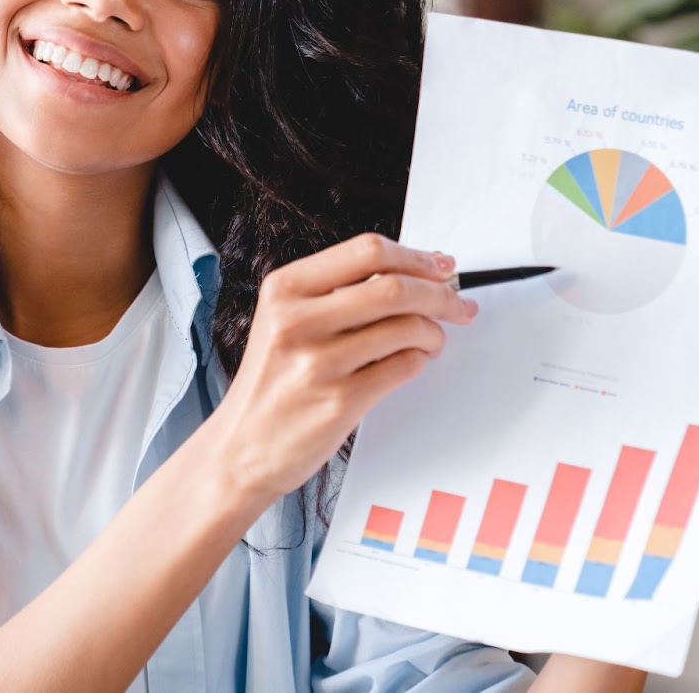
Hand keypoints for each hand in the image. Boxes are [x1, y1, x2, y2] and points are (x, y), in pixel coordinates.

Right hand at [211, 233, 477, 503]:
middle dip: (440, 293)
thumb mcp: (284, 321)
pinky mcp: (340, 402)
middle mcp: (297, 321)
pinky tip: (414, 361)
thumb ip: (336, 293)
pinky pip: (404, 367)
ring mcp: (318, 362)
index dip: (416, 255)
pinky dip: (420, 360)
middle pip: (394, 286)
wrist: (240, 448)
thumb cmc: (270, 384)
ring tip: (433, 339)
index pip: (367, 251)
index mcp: (285, 289)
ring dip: (434, 331)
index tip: (441, 265)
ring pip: (407, 327)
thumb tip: (412, 272)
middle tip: (458, 302)